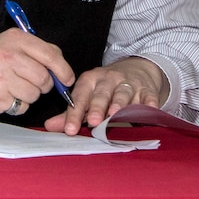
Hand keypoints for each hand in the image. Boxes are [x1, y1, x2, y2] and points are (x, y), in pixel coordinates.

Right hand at [0, 29, 74, 115]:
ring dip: (30, 94)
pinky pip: (21, 106)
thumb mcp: (15, 43)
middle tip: (33, 81)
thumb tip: (64, 71)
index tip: (67, 78)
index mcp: (15, 39)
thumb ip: (42, 52)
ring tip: (16, 86)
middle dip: (44, 84)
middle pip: (44, 78)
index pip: (49, 55)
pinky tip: (6, 93)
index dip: (63, 70)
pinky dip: (18, 104)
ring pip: (34, 95)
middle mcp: (6, 57)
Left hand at [44, 57, 166, 134]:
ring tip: (115, 114)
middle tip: (93, 121)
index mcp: (90, 80)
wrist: (136, 69)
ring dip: (119, 104)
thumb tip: (49, 127)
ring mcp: (128, 83)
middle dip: (97, 107)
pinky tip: (149, 110)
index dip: (74, 113)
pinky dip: (148, 103)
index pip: (80, 97)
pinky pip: (148, 95)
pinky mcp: (147, 89)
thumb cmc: (106, 88)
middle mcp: (108, 79)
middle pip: (101, 94)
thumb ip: (71, 112)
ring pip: (123, 93)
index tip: (70, 129)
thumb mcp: (88, 95)